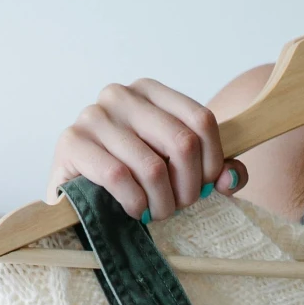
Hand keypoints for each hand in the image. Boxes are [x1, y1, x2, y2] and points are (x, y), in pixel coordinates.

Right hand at [48, 79, 246, 218]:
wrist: (76, 192)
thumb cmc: (131, 177)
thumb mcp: (176, 168)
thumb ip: (213, 170)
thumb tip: (232, 178)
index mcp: (150, 91)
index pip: (201, 120)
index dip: (212, 161)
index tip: (206, 186)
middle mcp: (120, 95)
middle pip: (182, 143)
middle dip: (188, 187)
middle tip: (180, 207)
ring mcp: (93, 116)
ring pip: (152, 167)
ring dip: (162, 202)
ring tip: (157, 213)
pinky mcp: (71, 142)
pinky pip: (119, 177)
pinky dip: (135, 203)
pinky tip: (135, 210)